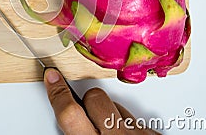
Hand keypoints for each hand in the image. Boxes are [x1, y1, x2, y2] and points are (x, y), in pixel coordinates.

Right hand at [44, 68, 159, 134]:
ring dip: (110, 114)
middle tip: (89, 120)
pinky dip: (128, 124)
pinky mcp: (153, 133)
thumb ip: (76, 133)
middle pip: (95, 98)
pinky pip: (135, 118)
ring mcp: (138, 134)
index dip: (57, 92)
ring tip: (112, 133)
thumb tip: (67, 120)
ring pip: (117, 105)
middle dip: (88, 103)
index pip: (70, 113)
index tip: (51, 77)